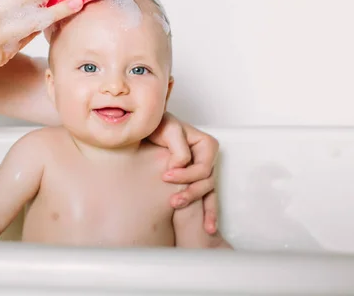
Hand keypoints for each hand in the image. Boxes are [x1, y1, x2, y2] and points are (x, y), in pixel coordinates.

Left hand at [147, 112, 219, 233]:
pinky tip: (209, 228)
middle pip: (207, 182)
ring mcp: (202, 172)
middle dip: (191, 193)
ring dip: (198, 206)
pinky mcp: (194, 182)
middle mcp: (206, 159)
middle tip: (171, 200)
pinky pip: (207, 199)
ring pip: (207, 193)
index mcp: (205, 144)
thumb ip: (178, 145)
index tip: (166, 176)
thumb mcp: (167, 127)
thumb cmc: (156, 126)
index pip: (204, 167)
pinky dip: (209, 213)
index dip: (187, 174)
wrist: (144, 133)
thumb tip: (182, 164)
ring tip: (176, 209)